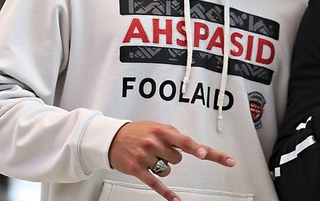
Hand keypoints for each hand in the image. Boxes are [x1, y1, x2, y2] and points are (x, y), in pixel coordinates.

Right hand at [108, 121, 235, 200]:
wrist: (113, 138)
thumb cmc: (138, 132)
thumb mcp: (157, 126)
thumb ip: (173, 134)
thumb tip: (189, 145)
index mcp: (162, 131)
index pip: (184, 141)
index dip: (197, 148)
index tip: (205, 154)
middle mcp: (153, 143)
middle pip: (178, 159)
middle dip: (172, 156)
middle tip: (160, 150)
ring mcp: (145, 157)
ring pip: (168, 170)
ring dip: (163, 167)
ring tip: (151, 158)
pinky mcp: (137, 170)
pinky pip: (155, 183)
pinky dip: (166, 193)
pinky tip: (175, 199)